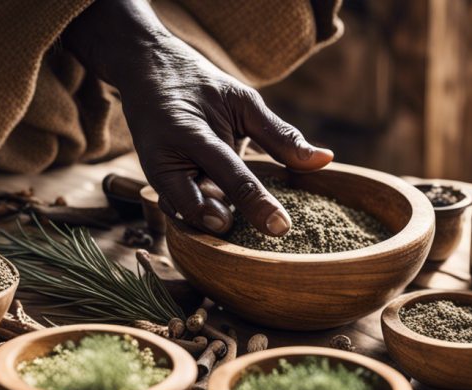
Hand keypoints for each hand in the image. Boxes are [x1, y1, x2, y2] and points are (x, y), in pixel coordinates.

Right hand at [65, 0, 332, 235]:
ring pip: (184, 218)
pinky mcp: (159, 189)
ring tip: (237, 230)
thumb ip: (280, 135)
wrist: (146, 73)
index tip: (281, 228)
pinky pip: (181, 215)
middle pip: (195, 207)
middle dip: (221, 225)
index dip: (256, 204)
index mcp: (191, 134)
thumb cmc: (201, 86)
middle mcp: (168, 162)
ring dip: (209, 227)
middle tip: (250, 234)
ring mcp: (158, 179)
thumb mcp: (243, 101)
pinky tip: (226, 223)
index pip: (229, 175)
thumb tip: (326, 160)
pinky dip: (202, 221)